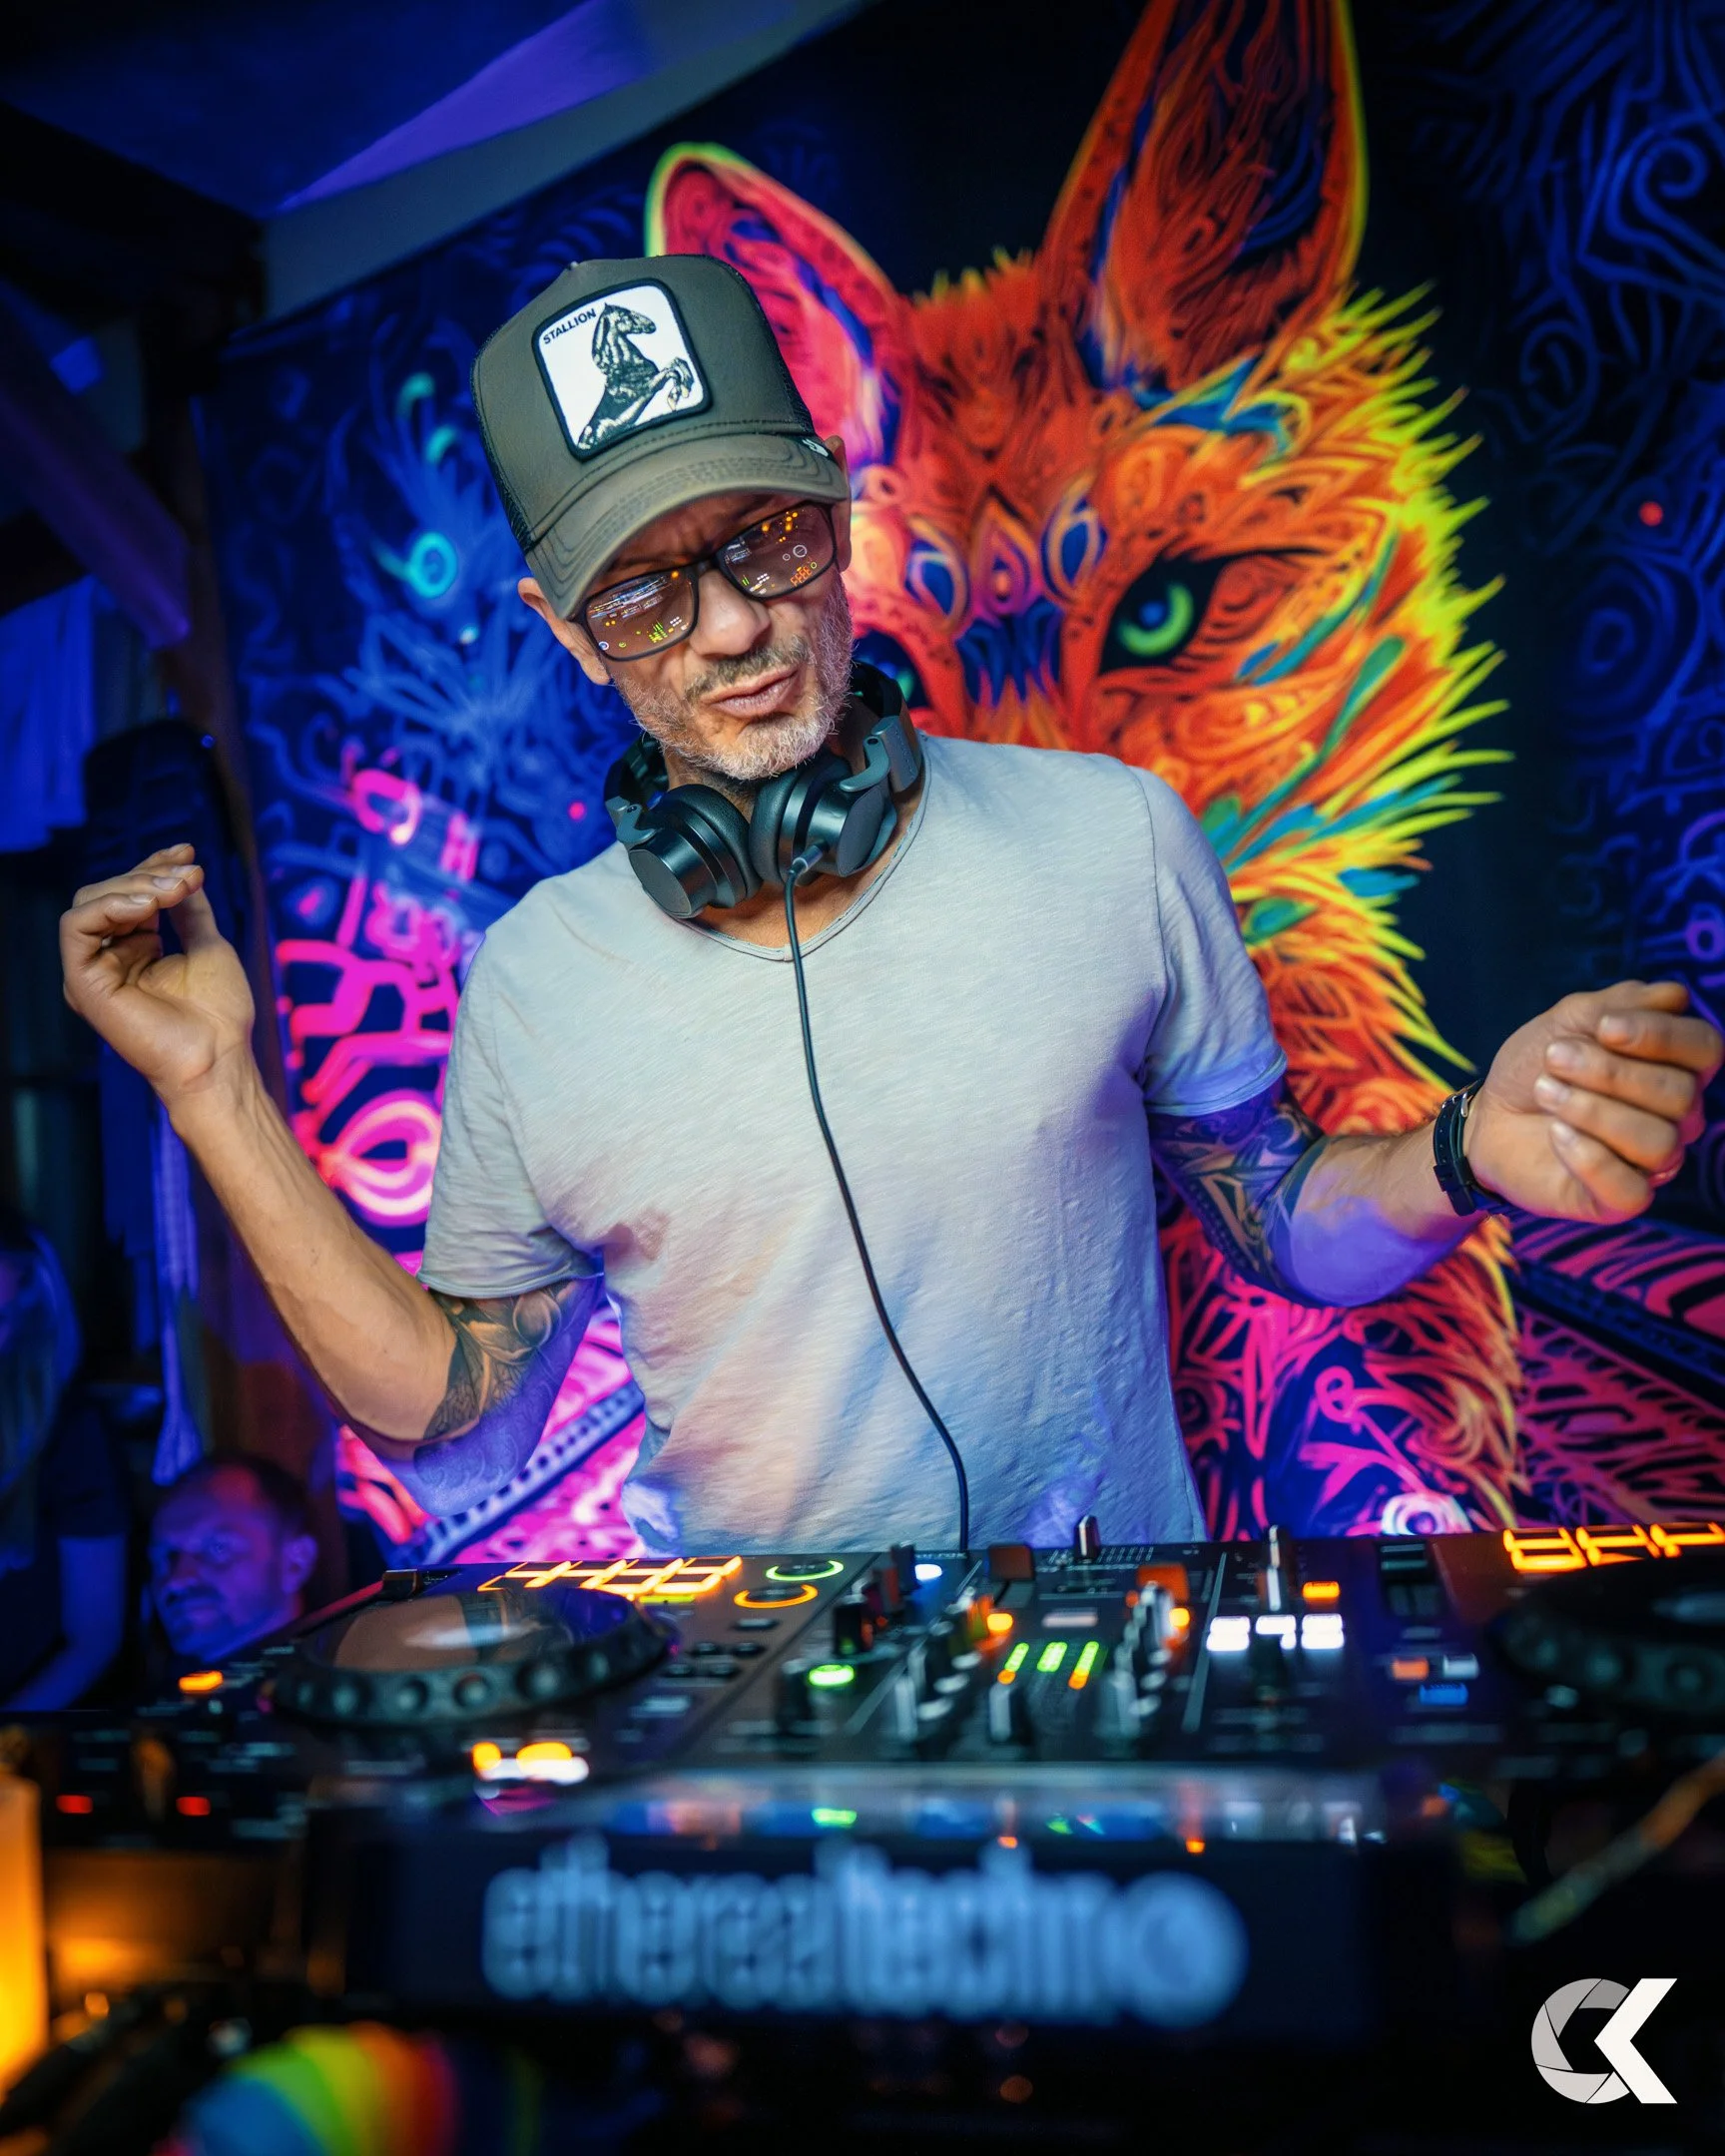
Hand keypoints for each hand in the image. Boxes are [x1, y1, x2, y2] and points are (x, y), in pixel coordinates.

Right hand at [60, 844, 256, 1113]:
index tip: (188, 852)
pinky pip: (77, 927)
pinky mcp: (82, 982)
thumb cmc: (219, 1013)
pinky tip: (151, 906)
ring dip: (135, 886)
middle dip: (150, 874)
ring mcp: (92, 970)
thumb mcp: (207, 945)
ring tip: (176, 889)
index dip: (155, 866)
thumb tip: (180, 871)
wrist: (219, 1057)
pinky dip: (112, 906)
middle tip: (189, 873)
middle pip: (109, 892)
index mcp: (133, 950)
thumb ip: (188, 909)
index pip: (130, 894)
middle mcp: (108, 958)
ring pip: (91, 902)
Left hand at [1466, 980, 1721, 1222]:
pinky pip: (1631, 1190)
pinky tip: (1556, 1134)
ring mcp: (1652, 1162)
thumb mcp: (1566, 1021)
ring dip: (1592, 1110)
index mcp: (1675, 1067)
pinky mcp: (1620, 1199)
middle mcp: (1677, 1116)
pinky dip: (1589, 1157)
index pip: (1705, 1048)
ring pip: (1658, 1142)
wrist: (1487, 1116)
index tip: (1604, 1026)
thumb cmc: (1536, 1067)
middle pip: (1680, 1094)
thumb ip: (1619, 1004)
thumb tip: (1674, 997)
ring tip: (1546, 1092)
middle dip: (1611, 1072)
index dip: (1661, 1035)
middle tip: (1554, 1057)